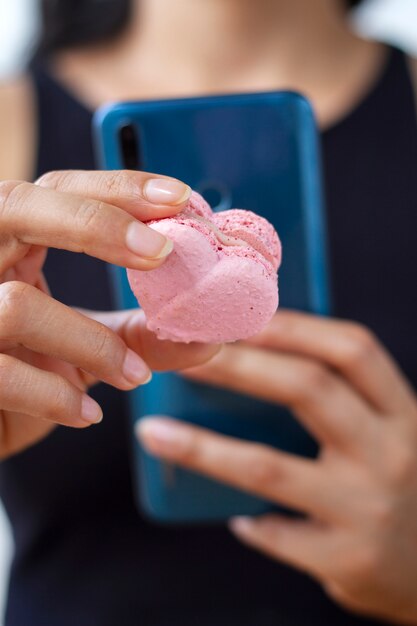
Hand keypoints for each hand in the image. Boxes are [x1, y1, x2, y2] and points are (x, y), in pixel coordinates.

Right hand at [0, 169, 217, 457]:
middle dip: (94, 223)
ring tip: (135, 376)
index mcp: (11, 244)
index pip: (57, 191)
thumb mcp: (92, 347)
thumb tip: (213, 334)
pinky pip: (2, 374)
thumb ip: (144, 335)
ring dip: (93, 343)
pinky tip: (88, 413)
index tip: (180, 198)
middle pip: (15, 207)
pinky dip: (55, 397)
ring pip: (18, 305)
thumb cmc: (31, 373)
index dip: (115, 187)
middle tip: (161, 251)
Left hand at [138, 311, 416, 623]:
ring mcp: (368, 507)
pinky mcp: (346, 558)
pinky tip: (232, 513)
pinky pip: (274, 532)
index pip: (351, 349)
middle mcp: (391, 452)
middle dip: (236, 366)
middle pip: (308, 388)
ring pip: (268, 466)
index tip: (238, 317)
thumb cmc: (405, 485)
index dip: (293, 327)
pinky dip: (247, 520)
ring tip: (154, 432)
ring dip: (201, 446)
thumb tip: (255, 359)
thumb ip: (347, 400)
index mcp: (403, 412)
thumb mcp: (392, 433)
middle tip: (183, 357)